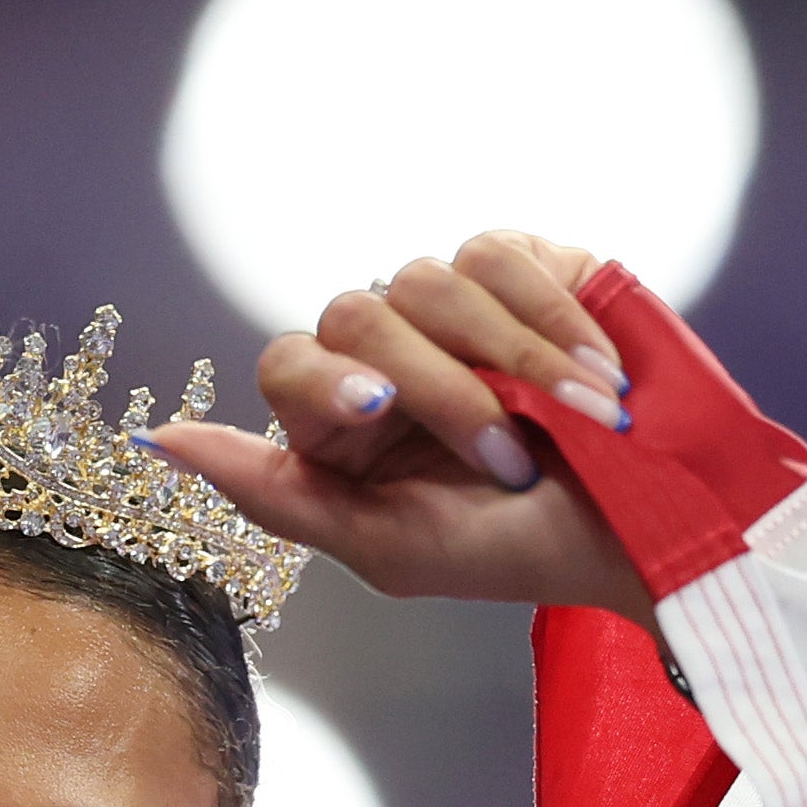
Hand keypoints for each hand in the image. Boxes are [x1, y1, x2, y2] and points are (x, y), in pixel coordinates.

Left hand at [142, 230, 653, 620]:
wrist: (648, 527)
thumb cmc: (517, 553)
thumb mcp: (391, 549)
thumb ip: (275, 496)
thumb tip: (158, 441)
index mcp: (339, 427)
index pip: (286, 363)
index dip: (323, 380)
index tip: (379, 410)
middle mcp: (388, 354)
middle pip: (358, 314)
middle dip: (441, 390)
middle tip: (508, 458)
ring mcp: (454, 306)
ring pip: (431, 277)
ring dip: (510, 358)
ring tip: (574, 421)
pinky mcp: (525, 265)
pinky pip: (504, 253)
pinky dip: (553, 316)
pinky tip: (595, 376)